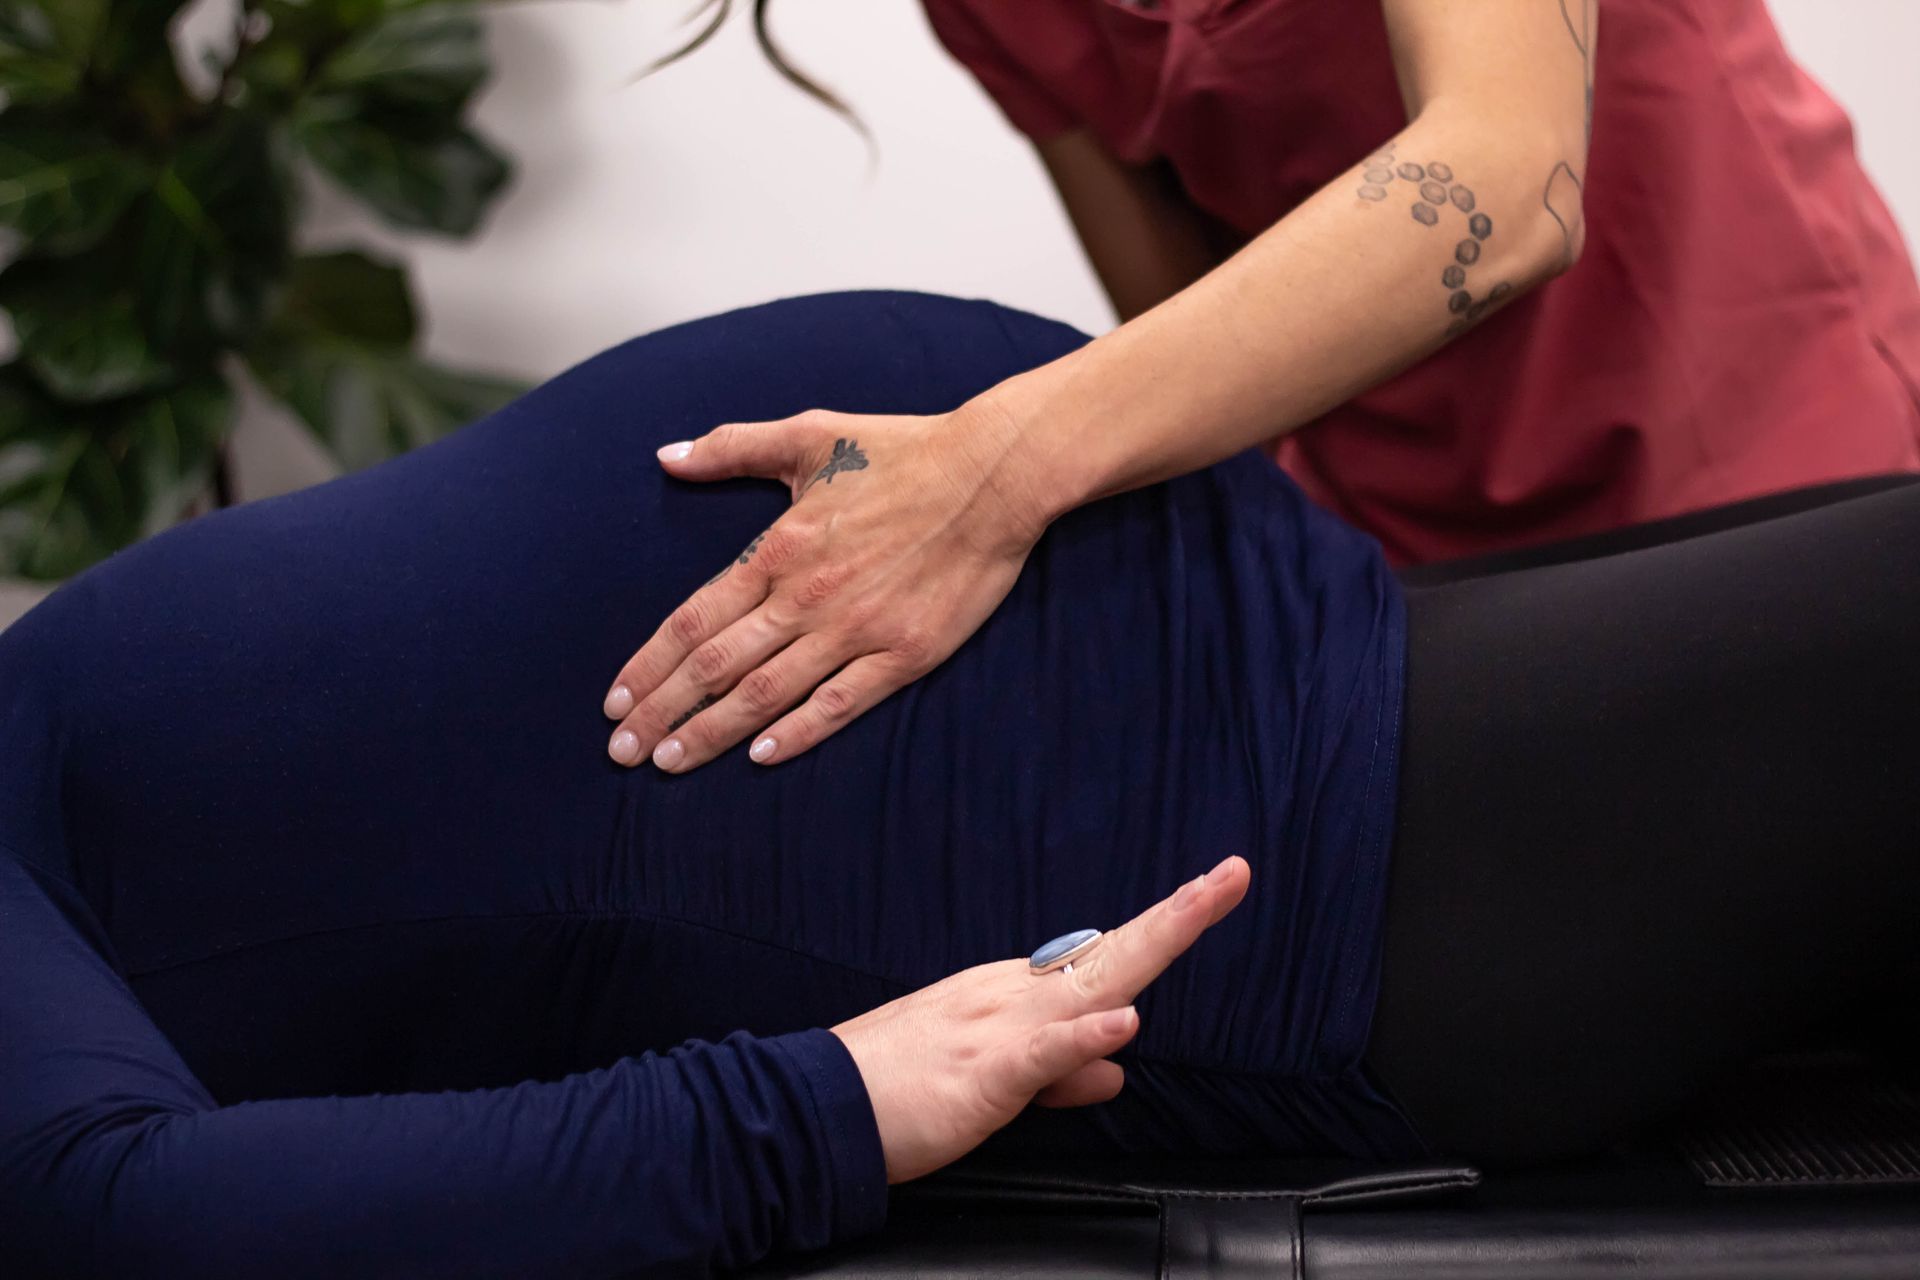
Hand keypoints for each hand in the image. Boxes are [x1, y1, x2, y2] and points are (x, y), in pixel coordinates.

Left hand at [603, 401, 1041, 771]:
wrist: (994, 474)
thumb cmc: (903, 451)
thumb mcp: (809, 435)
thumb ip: (732, 448)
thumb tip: (665, 455)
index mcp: (778, 550)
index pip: (692, 621)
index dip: (648, 666)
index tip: (614, 701)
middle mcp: (807, 597)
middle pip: (716, 667)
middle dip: (662, 713)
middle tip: (621, 750)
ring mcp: (856, 630)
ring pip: (767, 694)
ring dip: (711, 733)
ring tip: (669, 763)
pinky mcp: (905, 653)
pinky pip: (840, 704)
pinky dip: (797, 733)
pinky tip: (761, 757)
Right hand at [832, 855, 1250, 1183]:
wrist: (819, 1107)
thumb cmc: (898, 1091)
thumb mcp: (994, 1080)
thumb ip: (1059, 1071)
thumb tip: (1113, 1069)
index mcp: (1015, 995)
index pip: (1104, 957)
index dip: (1164, 927)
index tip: (1214, 890)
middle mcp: (1013, 997)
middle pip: (1113, 952)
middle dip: (1179, 915)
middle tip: (1233, 876)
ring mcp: (998, 1029)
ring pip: (1088, 984)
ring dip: (1149, 947)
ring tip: (1200, 910)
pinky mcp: (980, 1075)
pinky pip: (1038, 1054)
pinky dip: (1081, 1038)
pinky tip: (1120, 1022)